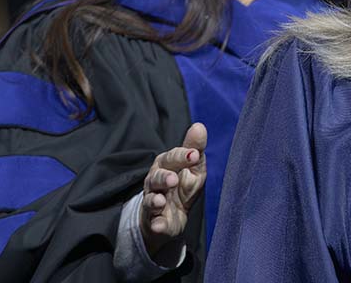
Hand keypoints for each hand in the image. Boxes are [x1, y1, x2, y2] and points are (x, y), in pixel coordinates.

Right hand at [139, 122, 206, 256]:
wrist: (173, 215)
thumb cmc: (184, 185)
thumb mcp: (194, 167)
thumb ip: (195, 148)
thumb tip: (199, 126)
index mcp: (166, 165)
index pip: (172, 158)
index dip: (182, 156)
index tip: (194, 155)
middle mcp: (155, 182)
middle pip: (156, 177)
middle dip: (164, 178)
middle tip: (173, 179)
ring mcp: (153, 201)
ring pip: (151, 199)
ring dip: (155, 200)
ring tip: (161, 201)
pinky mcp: (155, 221)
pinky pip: (154, 223)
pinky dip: (156, 225)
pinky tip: (159, 225)